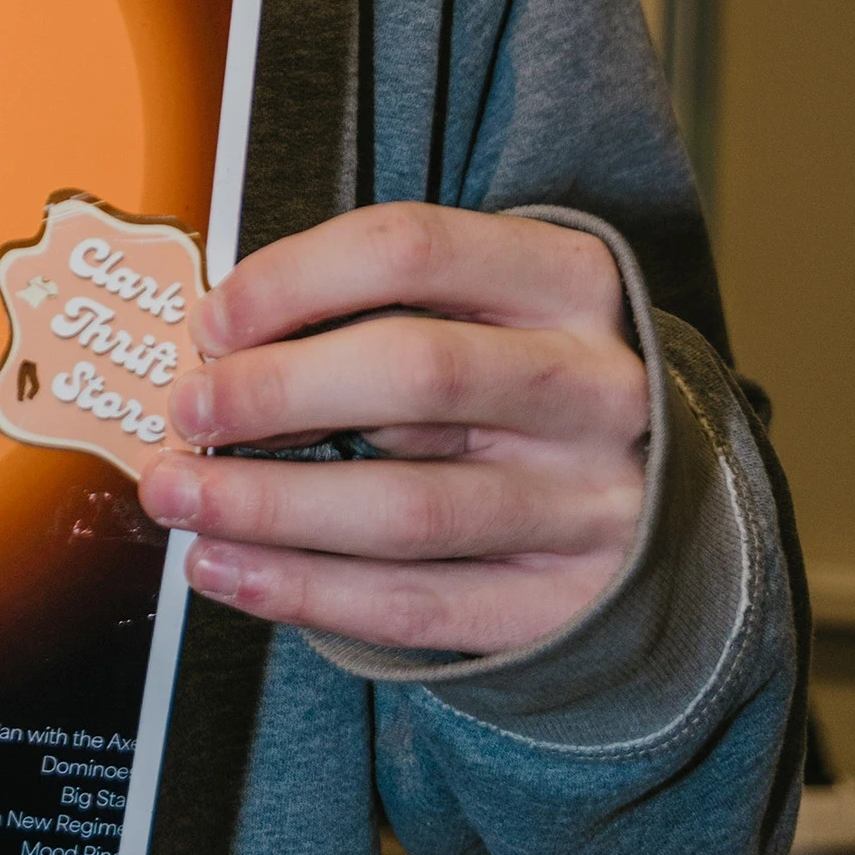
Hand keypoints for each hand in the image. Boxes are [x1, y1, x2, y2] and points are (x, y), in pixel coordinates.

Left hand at [136, 207, 645, 656]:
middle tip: (186, 411)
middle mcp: (595, 387)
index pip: (412, 249)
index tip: (213, 320)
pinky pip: (418, 605)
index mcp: (570, 281)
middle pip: (414, 373)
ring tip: (179, 497)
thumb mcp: (495, 312)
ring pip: (408, 508)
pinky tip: (226, 571)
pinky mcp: (569, 604)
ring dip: (268, 506)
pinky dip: (304, 591)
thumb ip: (383, 311)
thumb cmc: (533, 384)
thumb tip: (223, 346)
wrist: (675, 501)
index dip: (293, 279)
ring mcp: (593, 503)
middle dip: (274, 393)